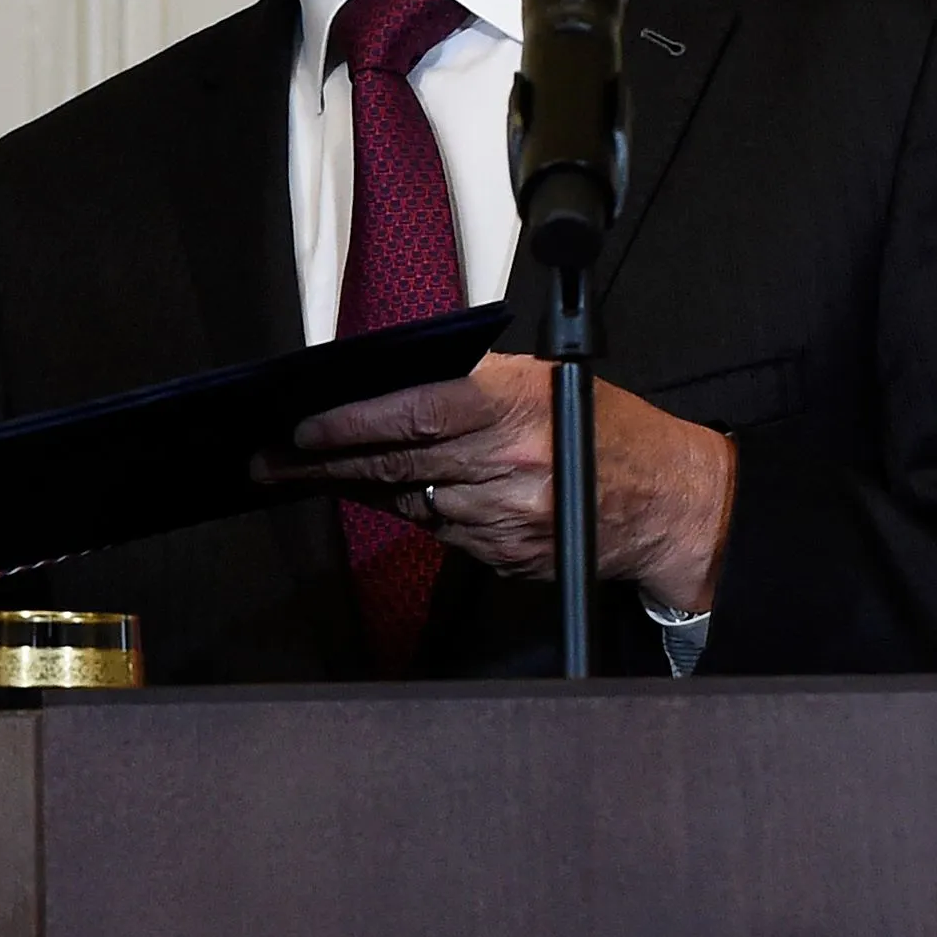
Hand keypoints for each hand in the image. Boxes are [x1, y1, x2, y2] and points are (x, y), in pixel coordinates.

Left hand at [255, 351, 736, 610]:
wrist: (666, 502)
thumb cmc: (601, 431)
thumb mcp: (542, 380)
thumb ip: (467, 382)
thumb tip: (385, 386)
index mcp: (515, 406)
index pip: (409, 414)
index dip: (346, 425)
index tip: (300, 430)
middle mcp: (508, 464)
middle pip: (391, 466)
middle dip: (320, 464)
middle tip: (270, 461)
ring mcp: (504, 518)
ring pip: (408, 501)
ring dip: (364, 488)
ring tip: (319, 473)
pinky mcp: (502, 556)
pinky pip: (439, 531)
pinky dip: (419, 510)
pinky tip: (410, 494)